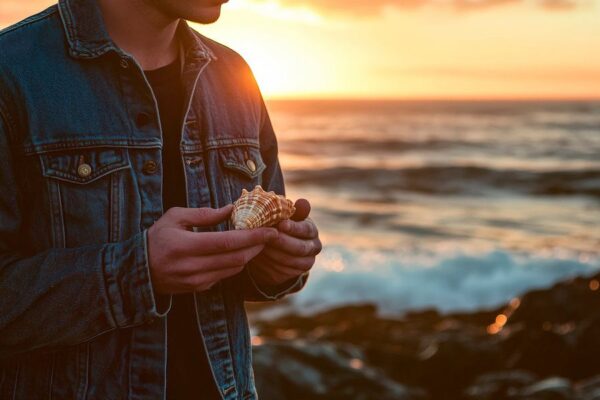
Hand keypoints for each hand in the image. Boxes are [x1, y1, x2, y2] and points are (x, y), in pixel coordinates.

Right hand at [147, 205, 277, 293]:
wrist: (137, 271)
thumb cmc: (156, 238)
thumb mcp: (175, 218)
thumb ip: (203, 214)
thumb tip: (231, 209)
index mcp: (186, 246)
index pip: (228, 242)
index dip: (253, 237)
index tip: (271, 230)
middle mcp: (192, 267)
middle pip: (236, 258)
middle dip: (257, 247)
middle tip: (270, 235)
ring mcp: (196, 281)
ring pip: (233, 269)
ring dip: (249, 256)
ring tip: (258, 242)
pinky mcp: (198, 289)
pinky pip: (225, 276)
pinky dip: (236, 264)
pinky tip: (240, 253)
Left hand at [248, 199, 321, 286]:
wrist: (276, 248)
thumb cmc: (280, 226)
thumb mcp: (286, 217)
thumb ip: (294, 210)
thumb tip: (303, 202)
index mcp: (312, 231)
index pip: (306, 229)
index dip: (294, 228)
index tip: (281, 224)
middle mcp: (313, 248)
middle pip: (300, 248)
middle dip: (282, 242)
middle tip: (267, 237)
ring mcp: (305, 263)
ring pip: (290, 261)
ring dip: (273, 253)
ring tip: (259, 246)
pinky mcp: (293, 275)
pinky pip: (282, 271)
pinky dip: (268, 264)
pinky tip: (258, 257)